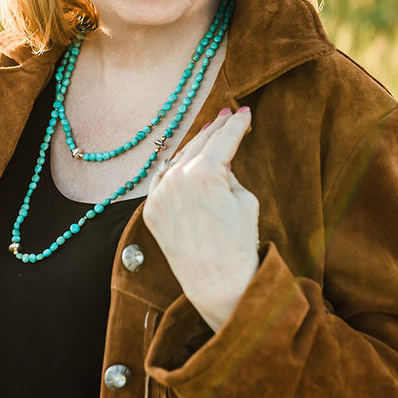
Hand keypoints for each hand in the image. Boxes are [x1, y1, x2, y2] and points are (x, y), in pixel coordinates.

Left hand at [143, 106, 258, 331]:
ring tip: (208, 133)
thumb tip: (220, 163)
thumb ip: (229, 174)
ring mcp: (160, 195)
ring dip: (194, 147)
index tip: (243, 113)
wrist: (217, 284)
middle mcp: (177, 179)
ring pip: (178, 160)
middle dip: (216, 129)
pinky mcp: (152, 210)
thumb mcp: (245, 201)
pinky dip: (174, 170)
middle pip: (199, 145)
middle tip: (227, 115)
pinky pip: (163, 181)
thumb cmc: (239, 245)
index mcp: (205, 173)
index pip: (223, 140)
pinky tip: (184, 160)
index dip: (236, 125)